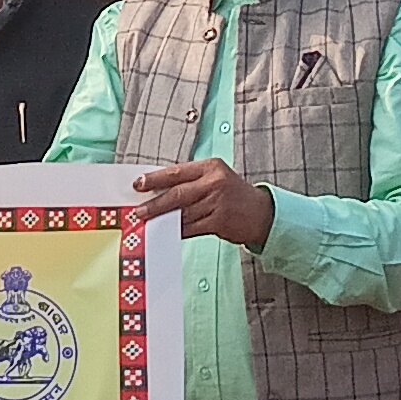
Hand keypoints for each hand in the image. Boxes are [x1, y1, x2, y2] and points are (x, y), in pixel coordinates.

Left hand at [132, 161, 274, 250]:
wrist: (261, 213)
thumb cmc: (233, 194)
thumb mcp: (215, 178)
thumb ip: (190, 181)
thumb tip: (157, 190)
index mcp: (211, 167)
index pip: (176, 172)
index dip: (155, 179)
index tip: (138, 184)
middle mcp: (214, 183)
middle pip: (177, 193)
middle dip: (155, 203)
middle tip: (139, 210)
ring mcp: (218, 203)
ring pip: (183, 213)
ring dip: (163, 220)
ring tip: (149, 223)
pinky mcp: (219, 222)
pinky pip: (192, 228)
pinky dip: (178, 231)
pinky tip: (167, 232)